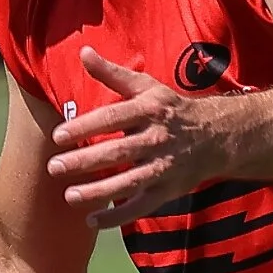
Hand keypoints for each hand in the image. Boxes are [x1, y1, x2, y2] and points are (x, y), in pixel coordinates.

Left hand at [48, 47, 226, 228]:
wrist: (218, 135)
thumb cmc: (170, 109)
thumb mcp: (145, 87)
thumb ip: (112, 74)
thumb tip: (83, 51)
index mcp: (149, 110)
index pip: (112, 118)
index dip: (85, 126)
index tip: (57, 136)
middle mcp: (157, 139)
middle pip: (118, 151)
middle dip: (85, 161)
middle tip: (54, 167)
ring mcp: (163, 167)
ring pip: (129, 183)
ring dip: (99, 192)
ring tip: (69, 196)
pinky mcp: (168, 190)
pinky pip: (141, 207)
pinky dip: (118, 217)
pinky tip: (92, 220)